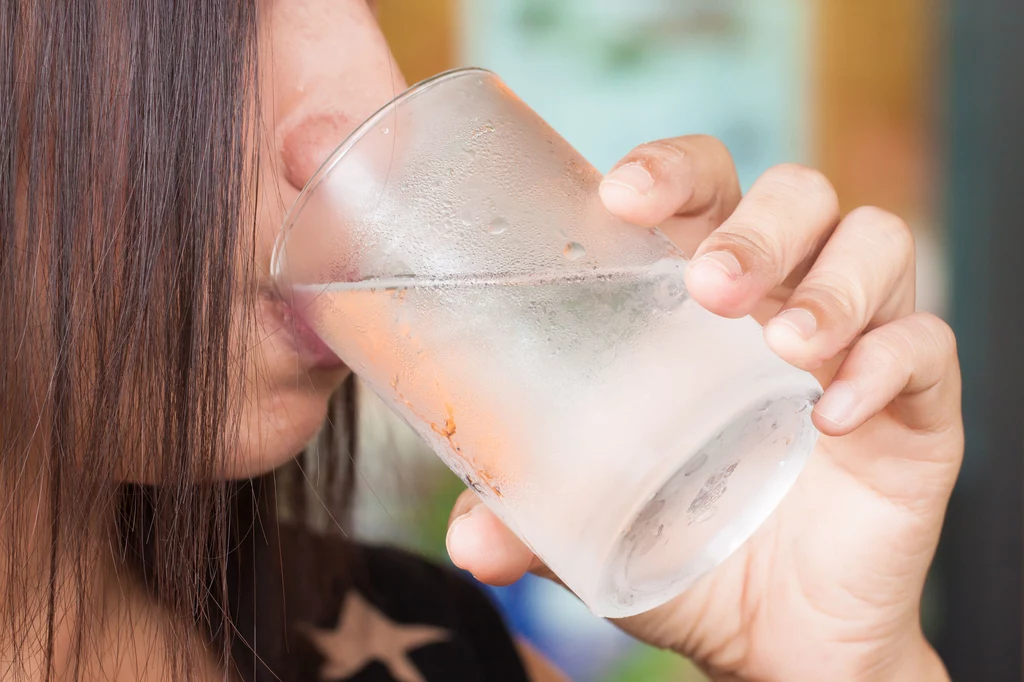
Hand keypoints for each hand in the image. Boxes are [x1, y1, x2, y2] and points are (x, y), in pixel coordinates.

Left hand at [445, 136, 960, 681]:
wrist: (772, 634)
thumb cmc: (683, 547)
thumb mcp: (593, 521)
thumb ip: (530, 516)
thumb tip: (469, 542)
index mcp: (698, 300)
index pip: (702, 188)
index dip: (672, 168)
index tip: (624, 192)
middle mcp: (780, 300)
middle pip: (797, 195)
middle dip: (758, 224)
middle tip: (713, 284)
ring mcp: (855, 344)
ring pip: (875, 244)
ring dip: (832, 283)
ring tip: (785, 347)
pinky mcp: (917, 407)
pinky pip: (926, 347)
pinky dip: (887, 365)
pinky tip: (834, 416)